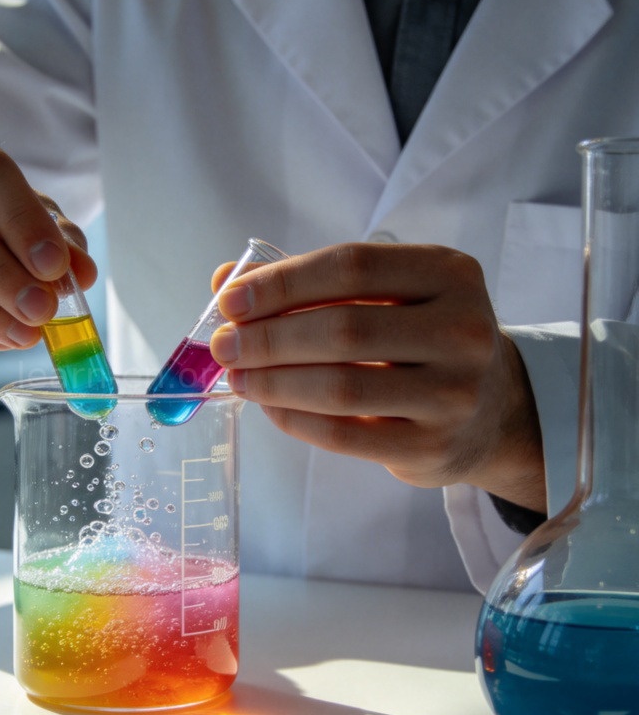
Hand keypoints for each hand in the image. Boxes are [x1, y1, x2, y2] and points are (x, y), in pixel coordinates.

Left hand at [208, 242, 546, 511]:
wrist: (491, 410)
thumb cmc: (420, 340)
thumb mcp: (385, 295)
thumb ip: (310, 284)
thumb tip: (225, 283)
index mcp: (448, 273)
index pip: (351, 267)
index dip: (282, 283)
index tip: (230, 300)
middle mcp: (462, 329)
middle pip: (343, 329)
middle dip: (268, 338)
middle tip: (224, 345)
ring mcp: (453, 394)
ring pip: (340, 387)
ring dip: (273, 382)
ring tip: (238, 377)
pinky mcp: (432, 447)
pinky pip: (343, 435)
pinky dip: (293, 420)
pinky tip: (269, 406)